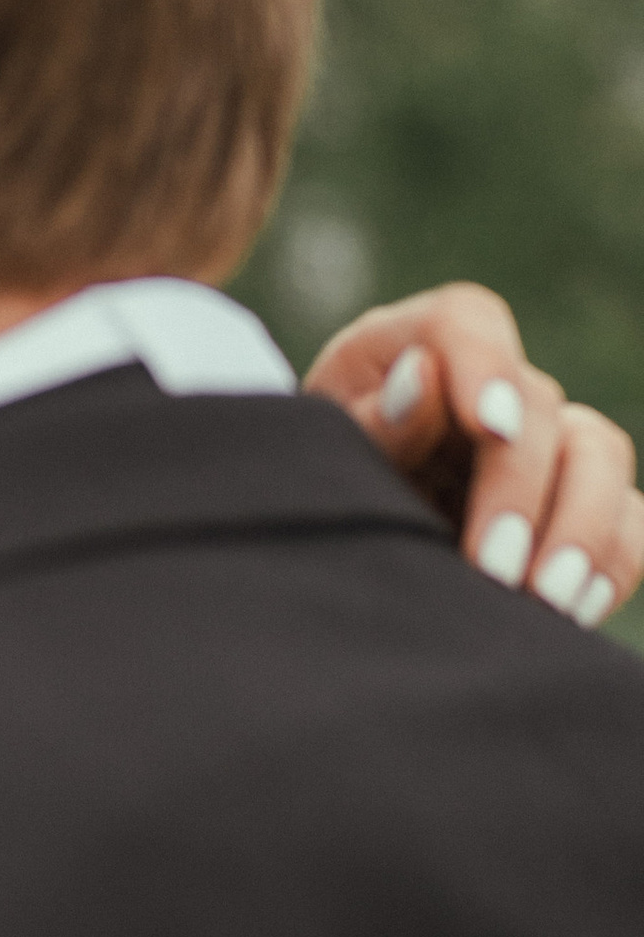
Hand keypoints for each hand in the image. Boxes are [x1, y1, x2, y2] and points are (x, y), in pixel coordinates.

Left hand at [305, 285, 643, 629]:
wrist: (334, 539)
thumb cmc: (323, 479)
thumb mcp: (326, 451)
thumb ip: (370, 422)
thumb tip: (420, 378)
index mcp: (418, 349)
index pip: (466, 324)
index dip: (486, 368)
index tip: (490, 427)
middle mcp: (495, 386)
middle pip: (541, 407)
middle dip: (520, 493)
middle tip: (492, 567)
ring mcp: (547, 442)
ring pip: (600, 456)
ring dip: (580, 530)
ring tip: (540, 601)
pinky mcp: (576, 502)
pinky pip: (627, 520)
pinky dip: (611, 563)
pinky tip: (571, 612)